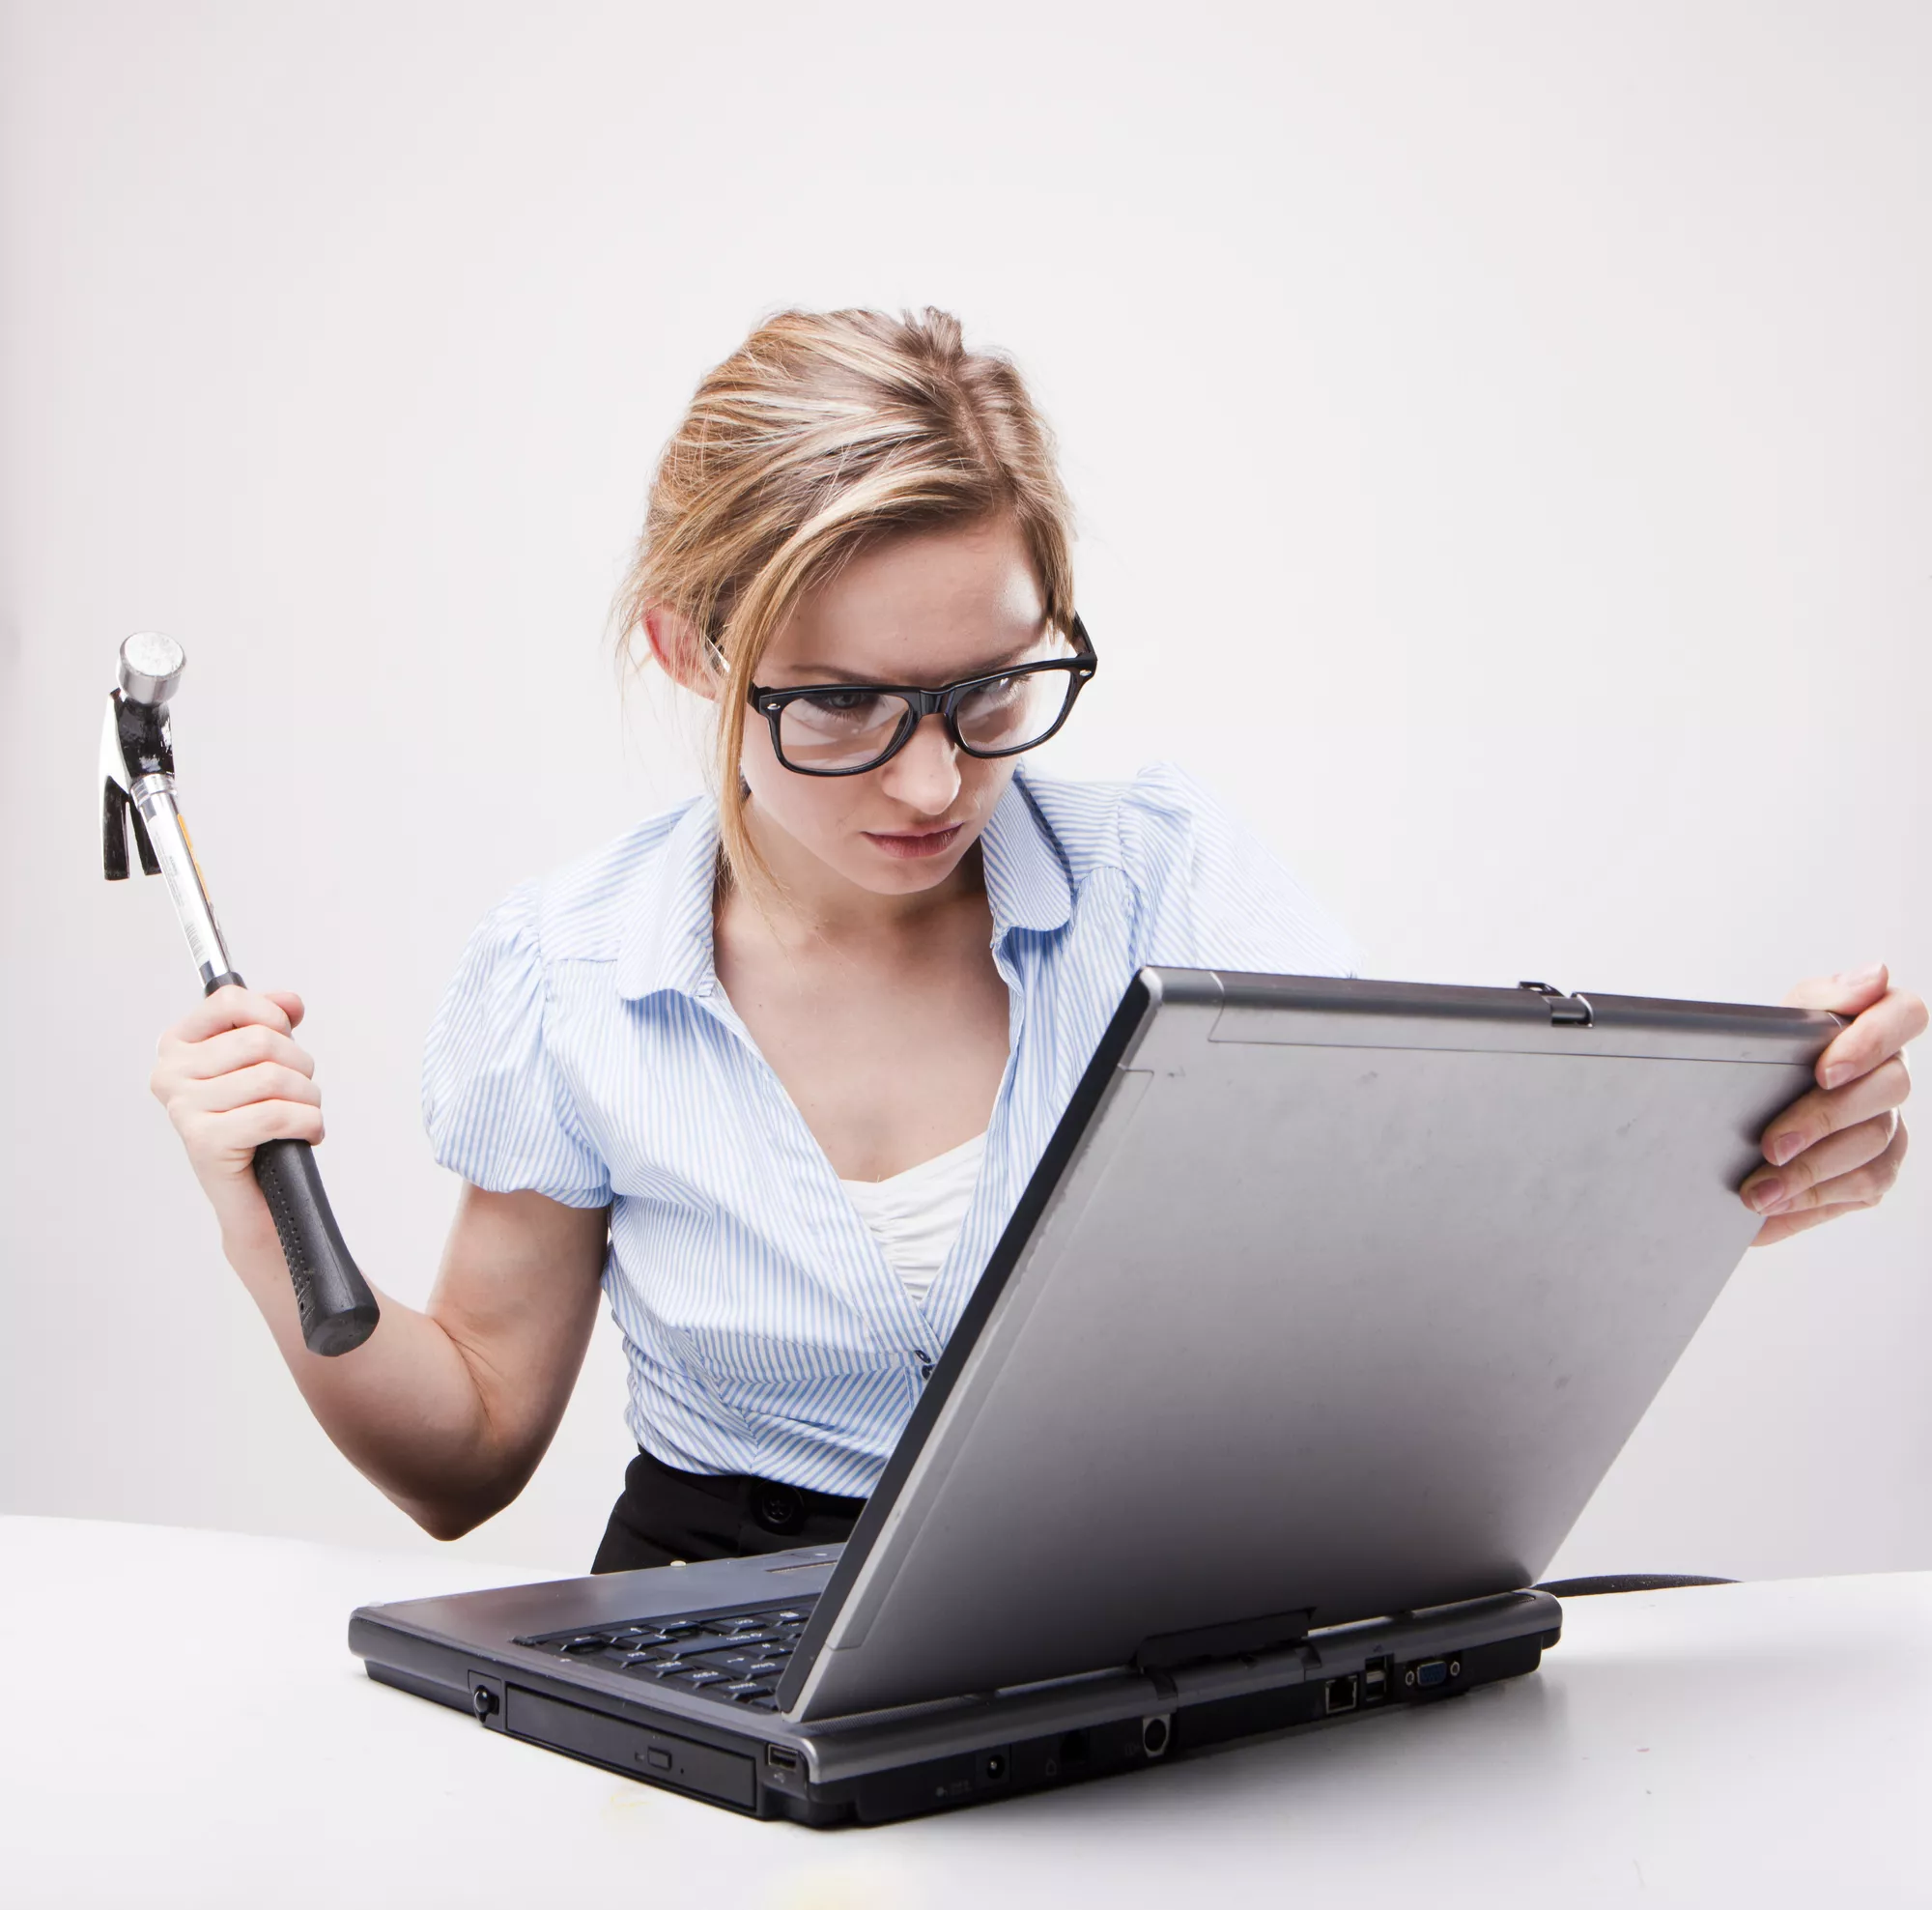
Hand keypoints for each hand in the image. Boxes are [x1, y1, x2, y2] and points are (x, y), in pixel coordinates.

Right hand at [150, 986, 321, 1231]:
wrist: (255, 1195)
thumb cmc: (256, 1126)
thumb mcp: (262, 1062)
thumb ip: (272, 1022)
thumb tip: (291, 1002)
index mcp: (177, 1045)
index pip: (228, 1001)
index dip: (272, 1016)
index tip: (285, 1036)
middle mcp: (170, 1074)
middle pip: (261, 1040)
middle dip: (299, 1065)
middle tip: (301, 1090)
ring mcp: (183, 1108)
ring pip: (273, 1078)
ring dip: (308, 1097)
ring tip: (305, 1113)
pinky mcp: (204, 1140)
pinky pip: (275, 1115)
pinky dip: (307, 1122)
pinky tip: (307, 1132)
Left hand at [1740, 963, 1923, 1245]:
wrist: (1730, 1109)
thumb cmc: (1765, 1055)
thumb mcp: (1779, 1021)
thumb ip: (1822, 998)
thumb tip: (1877, 974)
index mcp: (1875, 1024)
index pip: (1907, 1015)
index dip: (1872, 1042)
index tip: (1824, 1070)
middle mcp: (1891, 1074)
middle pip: (1884, 1094)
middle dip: (1822, 1121)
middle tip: (1770, 1146)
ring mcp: (1889, 1124)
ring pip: (1872, 1150)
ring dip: (1810, 1175)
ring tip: (1756, 1193)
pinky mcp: (1875, 1169)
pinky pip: (1859, 1189)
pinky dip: (1810, 1202)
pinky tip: (1771, 1212)